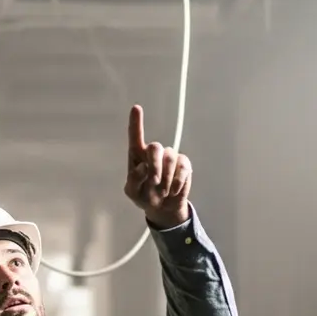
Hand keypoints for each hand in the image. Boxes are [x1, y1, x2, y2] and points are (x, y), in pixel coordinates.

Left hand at [123, 104, 190, 228]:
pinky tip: (172, 190)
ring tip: (162, 191)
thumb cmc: (143, 196)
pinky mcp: (184, 164)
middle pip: (155, 147)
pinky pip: (183, 167)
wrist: (162, 207)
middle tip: (154, 182)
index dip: (136, 122)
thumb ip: (133, 180)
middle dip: (155, 165)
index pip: (135, 136)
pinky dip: (177, 182)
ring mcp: (170, 157)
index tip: (136, 108)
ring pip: (170, 158)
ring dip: (165, 178)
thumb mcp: (132, 192)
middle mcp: (153, 153)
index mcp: (137, 156)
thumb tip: (143, 167)